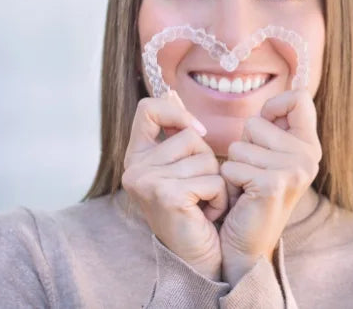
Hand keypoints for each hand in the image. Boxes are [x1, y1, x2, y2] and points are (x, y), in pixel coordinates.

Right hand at [122, 90, 227, 280]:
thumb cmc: (197, 209)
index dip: (177, 114)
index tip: (197, 133)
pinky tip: (206, 215)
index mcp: (136, 156)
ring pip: (204, 158)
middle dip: (207, 161)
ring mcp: (146, 181)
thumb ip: (177, 132)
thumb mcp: (185, 165)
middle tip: (198, 191)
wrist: (200, 258)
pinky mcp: (165, 195)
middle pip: (188, 135)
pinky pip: (212, 179)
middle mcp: (133, 168)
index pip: (148, 108)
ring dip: (216, 182)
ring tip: (203, 204)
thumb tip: (173, 94)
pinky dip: (219, 198)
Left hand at [218, 88, 321, 285]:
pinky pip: (232, 165)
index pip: (299, 98)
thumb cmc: (250, 194)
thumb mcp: (268, 155)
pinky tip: (241, 197)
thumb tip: (271, 99)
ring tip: (246, 186)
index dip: (273, 106)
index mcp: (310, 146)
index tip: (264, 128)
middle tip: (252, 172)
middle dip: (244, 144)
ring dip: (234, 165)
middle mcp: (308, 157)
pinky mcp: (273, 184)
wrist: (248, 246)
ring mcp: (293, 171)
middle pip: (256, 121)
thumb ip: (273, 128)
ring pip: (239, 144)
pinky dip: (228, 180)